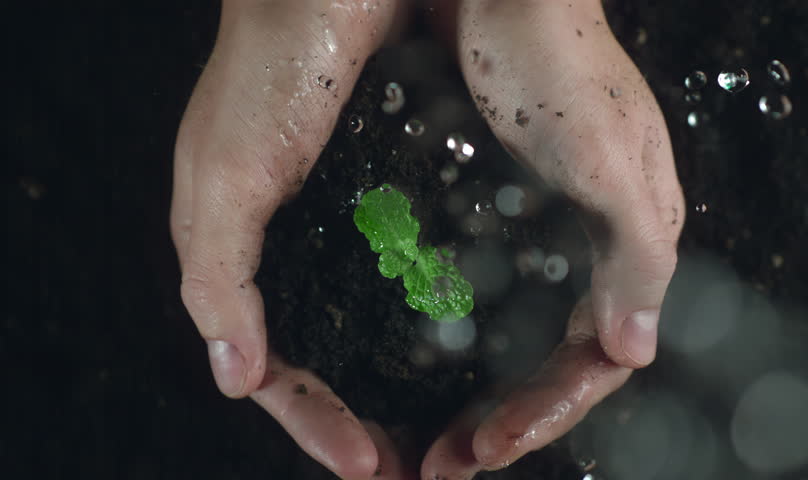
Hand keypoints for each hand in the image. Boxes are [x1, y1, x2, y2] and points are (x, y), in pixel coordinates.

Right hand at [169, 1, 410, 477]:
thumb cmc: (266, 76)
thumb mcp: (222, 179)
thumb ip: (219, 280)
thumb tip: (234, 377)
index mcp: (250, 260)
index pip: (277, 370)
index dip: (315, 425)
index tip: (366, 466)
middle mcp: (301, 253)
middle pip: (331, 361)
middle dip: (362, 421)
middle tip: (409, 469)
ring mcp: (350, 229)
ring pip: (371, 330)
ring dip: (401, 384)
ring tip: (440, 430)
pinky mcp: (395, 198)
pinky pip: (410, 279)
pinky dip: (429, 321)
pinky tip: (458, 349)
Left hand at [422, 1, 683, 476]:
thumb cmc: (560, 67)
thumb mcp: (611, 162)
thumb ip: (636, 256)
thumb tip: (634, 351)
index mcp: (625, 247)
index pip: (590, 362)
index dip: (543, 415)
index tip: (481, 449)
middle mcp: (588, 250)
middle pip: (551, 363)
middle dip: (505, 419)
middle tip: (441, 463)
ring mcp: (546, 234)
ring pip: (519, 339)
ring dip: (480, 391)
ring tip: (433, 434)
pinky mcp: (504, 213)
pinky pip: (494, 297)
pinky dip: (466, 339)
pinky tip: (427, 358)